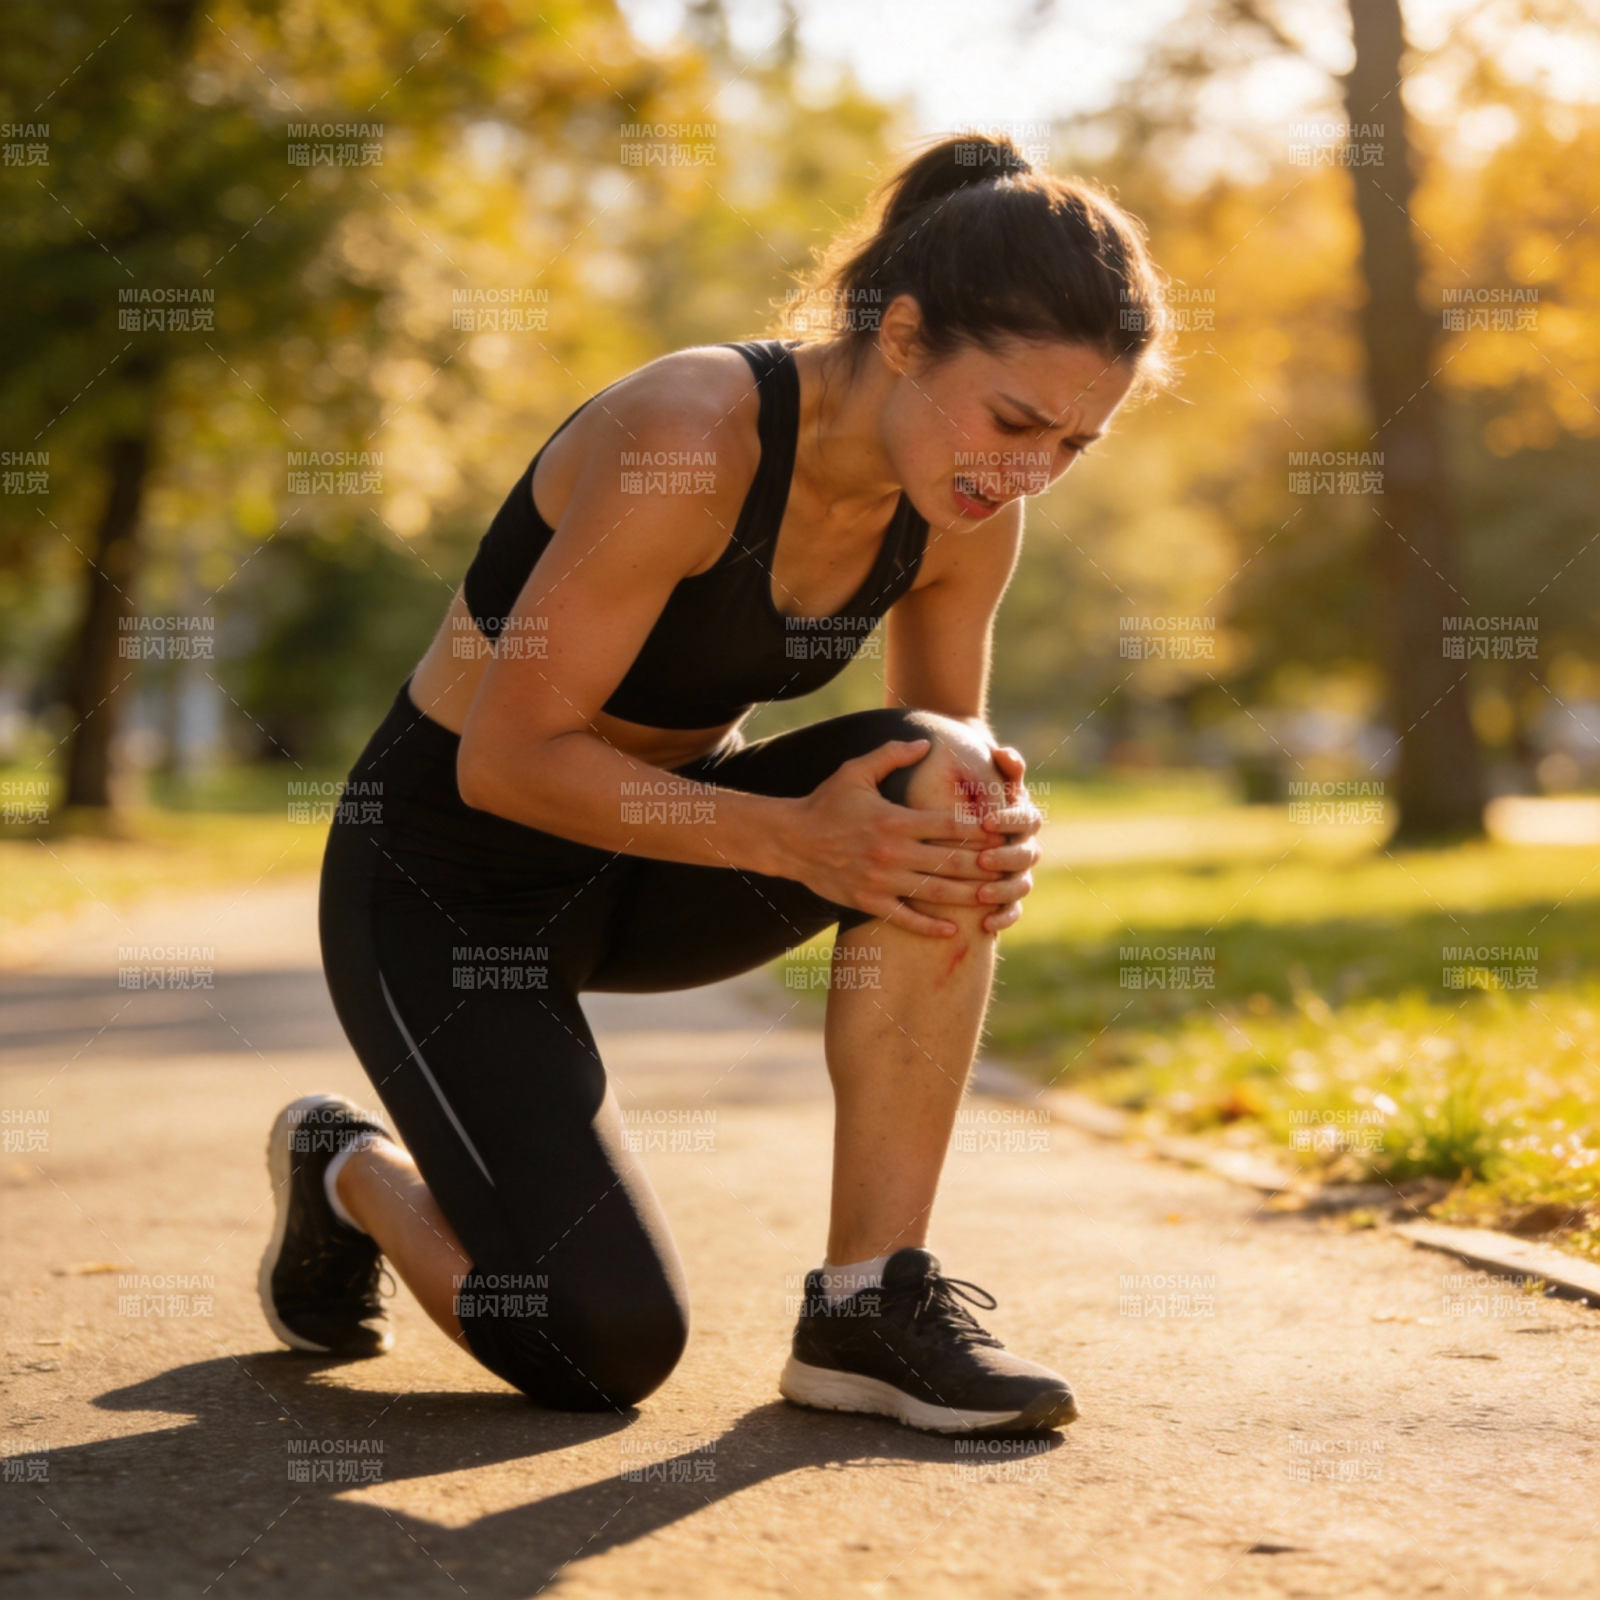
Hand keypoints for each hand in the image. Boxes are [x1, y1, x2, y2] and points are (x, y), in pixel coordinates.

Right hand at [790, 739, 1006, 937]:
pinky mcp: (868, 902)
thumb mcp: (856, 771)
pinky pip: (905, 918)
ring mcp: (881, 881)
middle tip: (1008, 868)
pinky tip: (952, 930)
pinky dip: (929, 927)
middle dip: (984, 866)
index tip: (1003, 832)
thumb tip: (926, 742)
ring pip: (935, 893)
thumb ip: (892, 755)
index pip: (950, 827)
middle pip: (950, 862)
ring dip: (967, 897)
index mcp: (895, 820)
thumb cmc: (826, 802)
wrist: (790, 840)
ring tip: (993, 898)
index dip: (981, 831)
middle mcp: (892, 853)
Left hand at [967, 745, 1042, 934]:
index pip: (1027, 818)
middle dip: (1005, 858)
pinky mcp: (1007, 896)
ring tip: (981, 894)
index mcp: (1021, 815)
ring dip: (1004, 891)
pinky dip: (1004, 917)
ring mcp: (1016, 872)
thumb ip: (994, 766)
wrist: (956, 816)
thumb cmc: (967, 790)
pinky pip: (1013, 911)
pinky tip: (986, 924)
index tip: (985, 820)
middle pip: (1027, 855)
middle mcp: (1025, 844)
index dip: (1009, 820)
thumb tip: (1003, 753)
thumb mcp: (979, 774)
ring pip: (1022, 885)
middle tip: (983, 858)